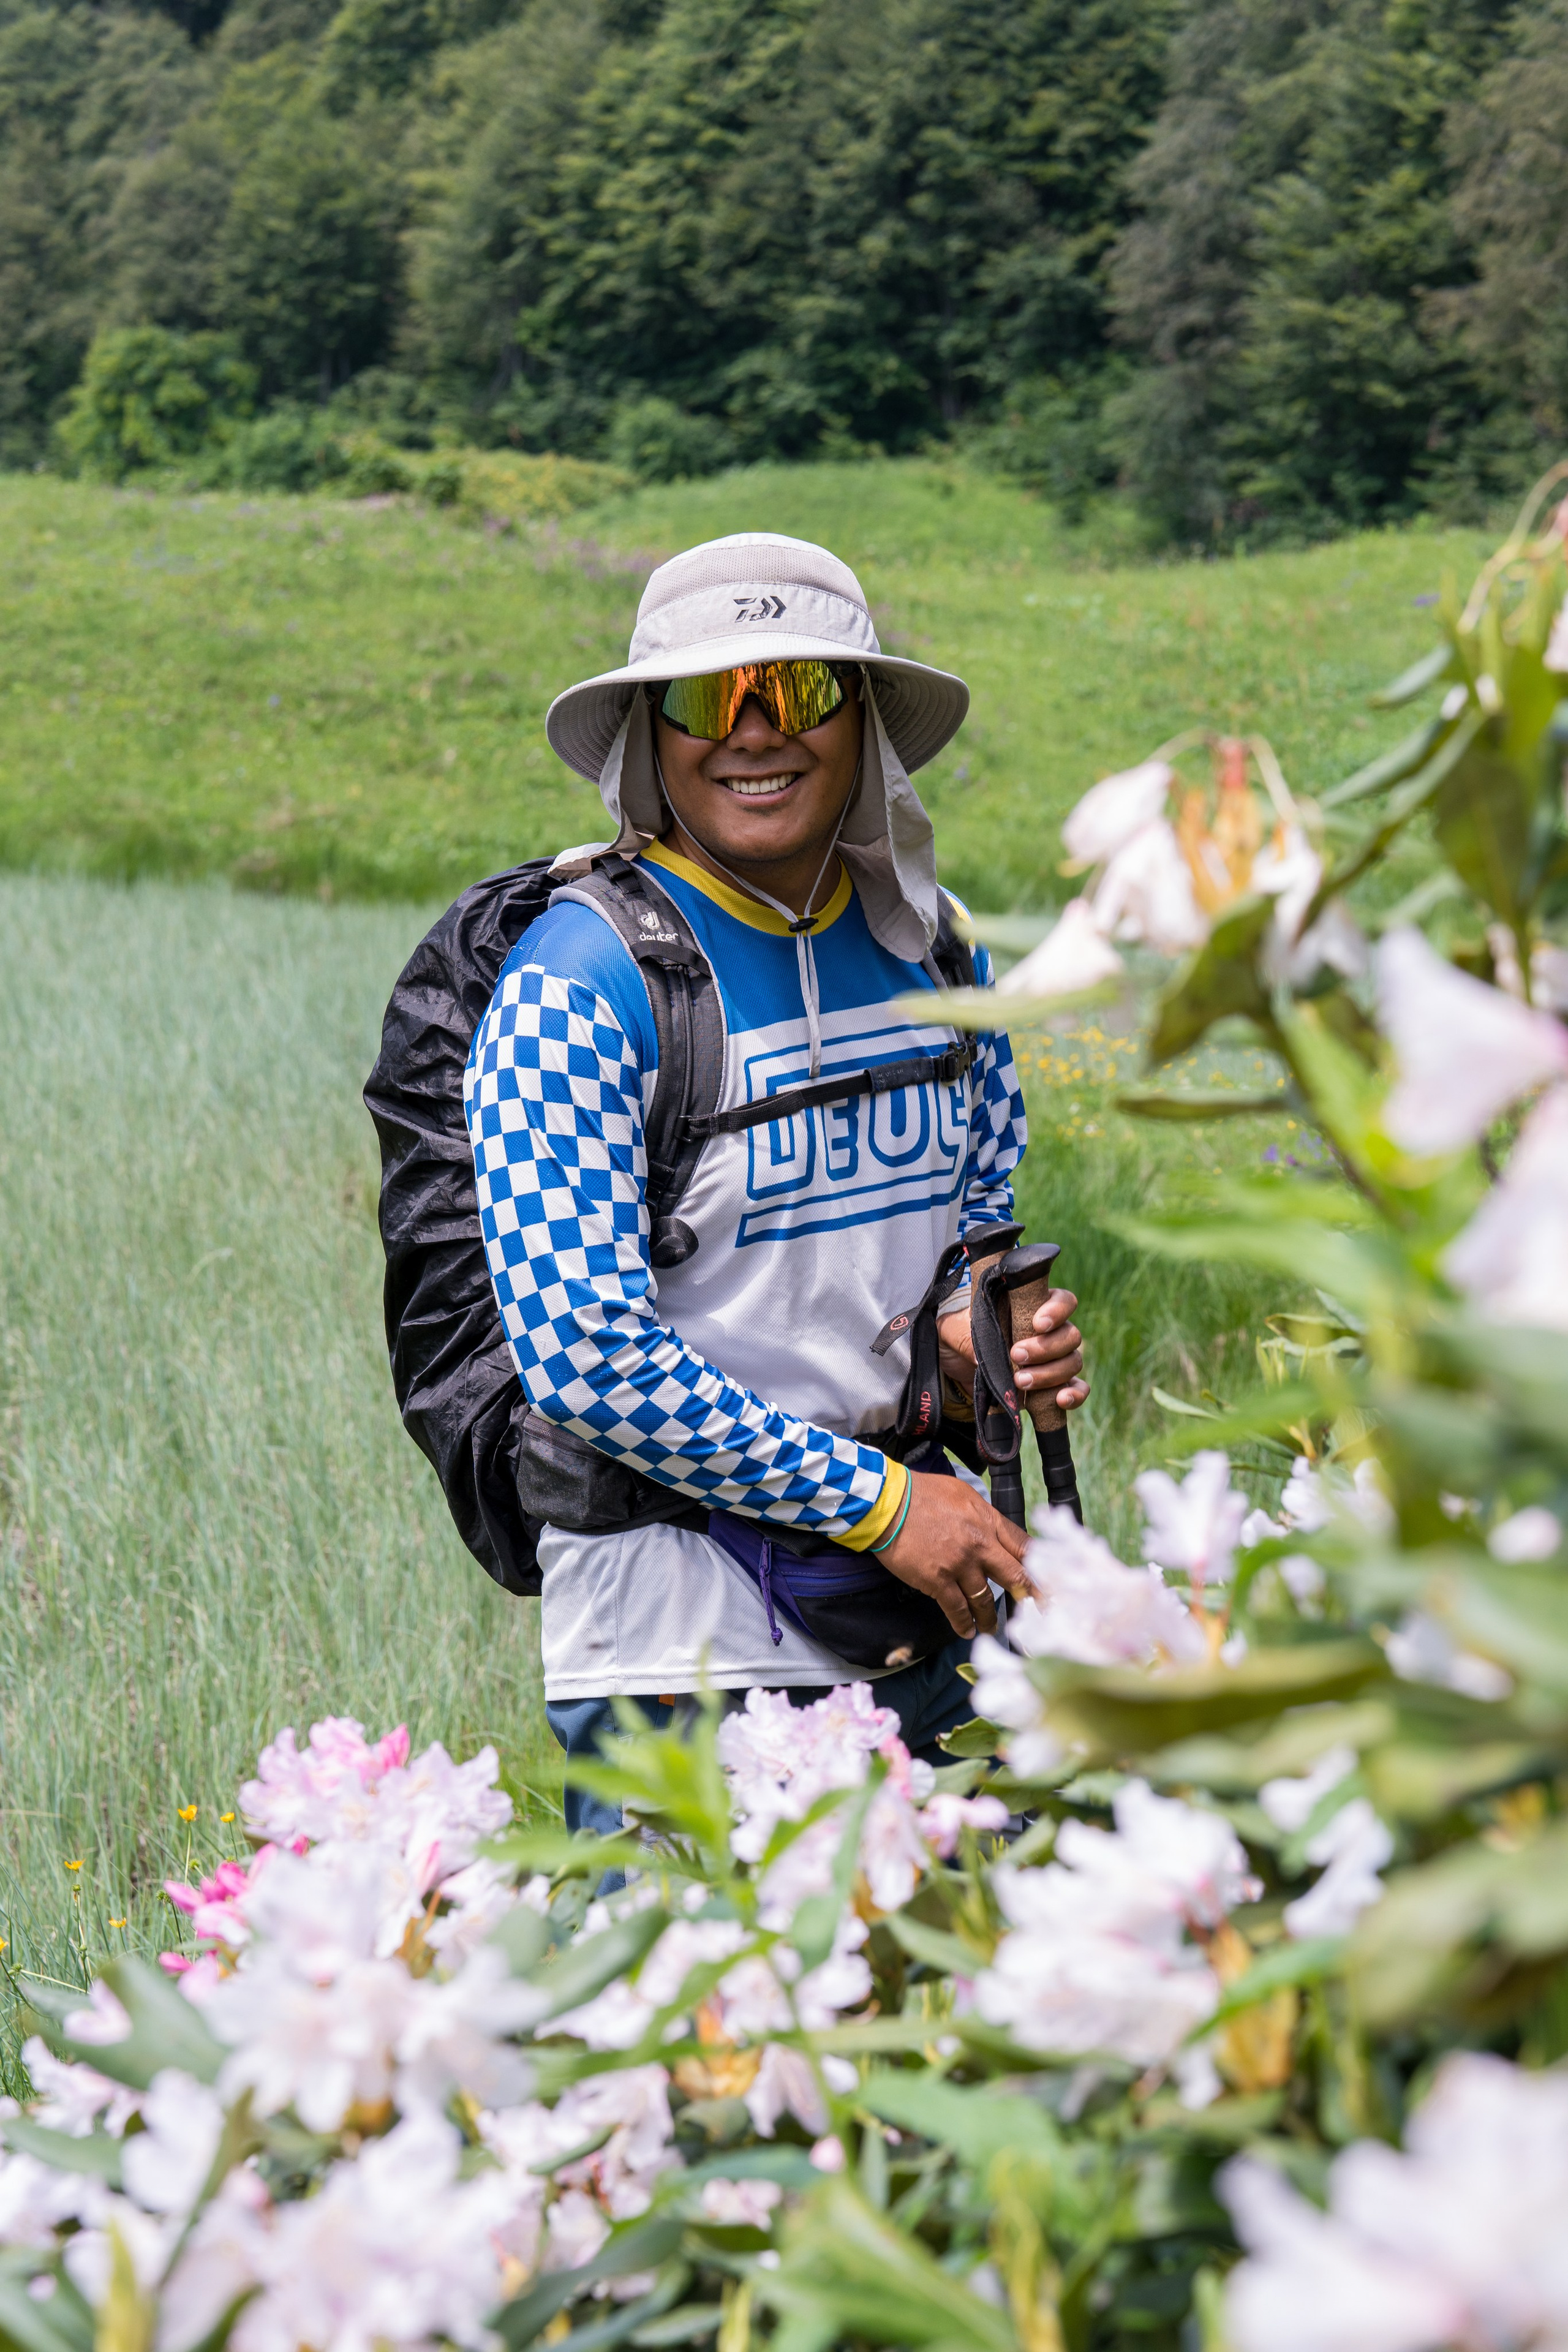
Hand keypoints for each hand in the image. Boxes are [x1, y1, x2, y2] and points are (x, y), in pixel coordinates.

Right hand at [876, 1470, 1031, 1638]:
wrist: (887, 1502)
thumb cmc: (921, 1493)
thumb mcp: (962, 1495)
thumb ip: (983, 1517)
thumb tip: (995, 1534)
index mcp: (988, 1520)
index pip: (1025, 1548)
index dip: (1041, 1568)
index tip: (1050, 1584)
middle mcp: (980, 1544)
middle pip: (1015, 1577)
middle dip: (1031, 1598)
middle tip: (1040, 1616)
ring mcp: (959, 1564)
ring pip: (985, 1599)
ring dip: (990, 1617)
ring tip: (991, 1628)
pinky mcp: (937, 1580)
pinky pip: (956, 1609)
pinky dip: (963, 1623)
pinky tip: (967, 1630)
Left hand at [938, 1288, 1089, 1412]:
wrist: (955, 1370)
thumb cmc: (958, 1339)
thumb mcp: (951, 1331)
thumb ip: (963, 1337)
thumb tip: (980, 1356)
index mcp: (1031, 1307)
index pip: (1062, 1301)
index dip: (1057, 1310)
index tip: (1038, 1324)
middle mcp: (1049, 1332)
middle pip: (1070, 1334)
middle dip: (1046, 1348)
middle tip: (1016, 1355)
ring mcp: (1054, 1360)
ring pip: (1072, 1361)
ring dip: (1050, 1373)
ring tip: (1020, 1381)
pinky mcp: (1053, 1386)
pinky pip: (1077, 1387)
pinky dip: (1074, 1394)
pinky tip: (1060, 1400)